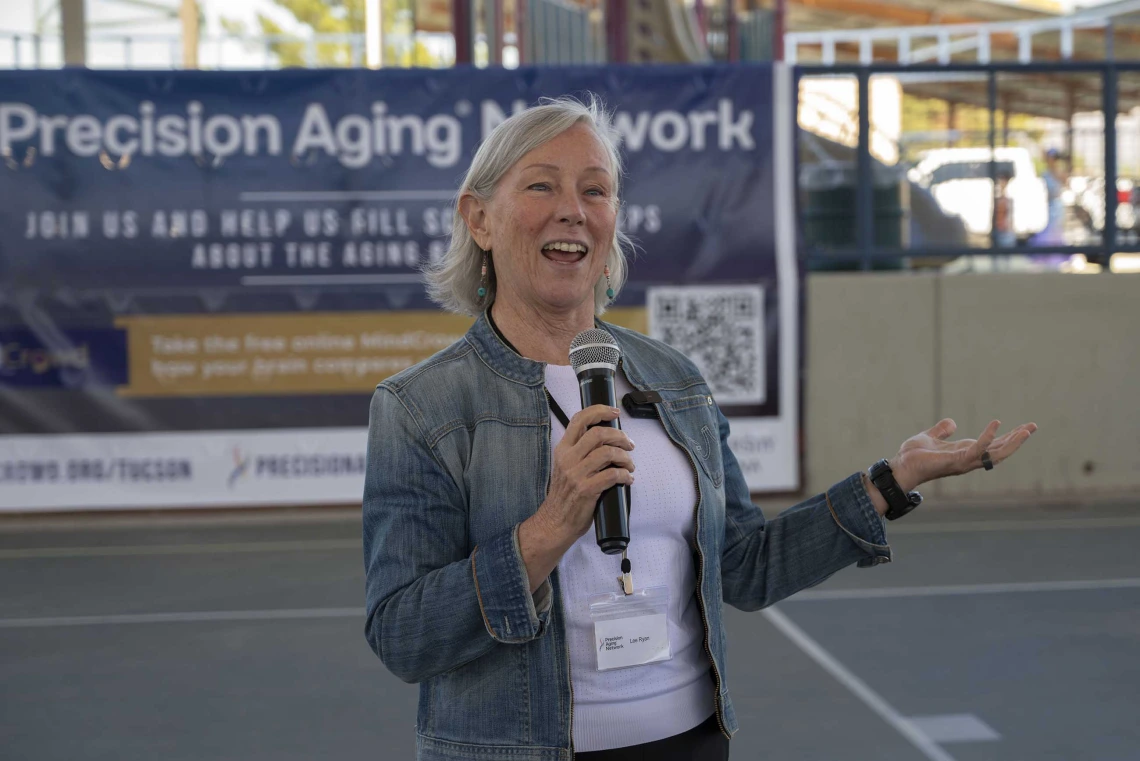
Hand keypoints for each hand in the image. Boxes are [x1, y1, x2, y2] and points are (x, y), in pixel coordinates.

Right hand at [518, 405, 635, 591]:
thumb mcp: (566, 467)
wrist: (555, 522)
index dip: (600, 411)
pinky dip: (625, 475)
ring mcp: (576, 474)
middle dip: (620, 436)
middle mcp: (568, 459)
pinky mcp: (587, 490)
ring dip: (625, 457)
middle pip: (598, 434)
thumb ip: (580, 452)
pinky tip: (628, 479)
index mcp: (563, 449)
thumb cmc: (565, 495)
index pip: (579, 419)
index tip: (615, 412)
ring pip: (608, 453)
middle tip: (630, 444)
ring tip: (630, 465)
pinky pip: (613, 475)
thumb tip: (607, 439)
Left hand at [889, 418, 1037, 492]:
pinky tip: (996, 424)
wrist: (901, 466)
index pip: (993, 446)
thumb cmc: (914, 456)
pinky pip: (977, 449)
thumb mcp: (930, 437)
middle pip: (1000, 451)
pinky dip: (988, 437)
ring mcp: (964, 461)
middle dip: (1017, 439)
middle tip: (1033, 426)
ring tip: (1026, 429)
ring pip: (996, 454)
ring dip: (1012, 442)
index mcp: (965, 452)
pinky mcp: (957, 460)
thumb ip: (942, 430)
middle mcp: (968, 459)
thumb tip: (952, 423)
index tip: (1024, 427)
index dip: (1008, 437)